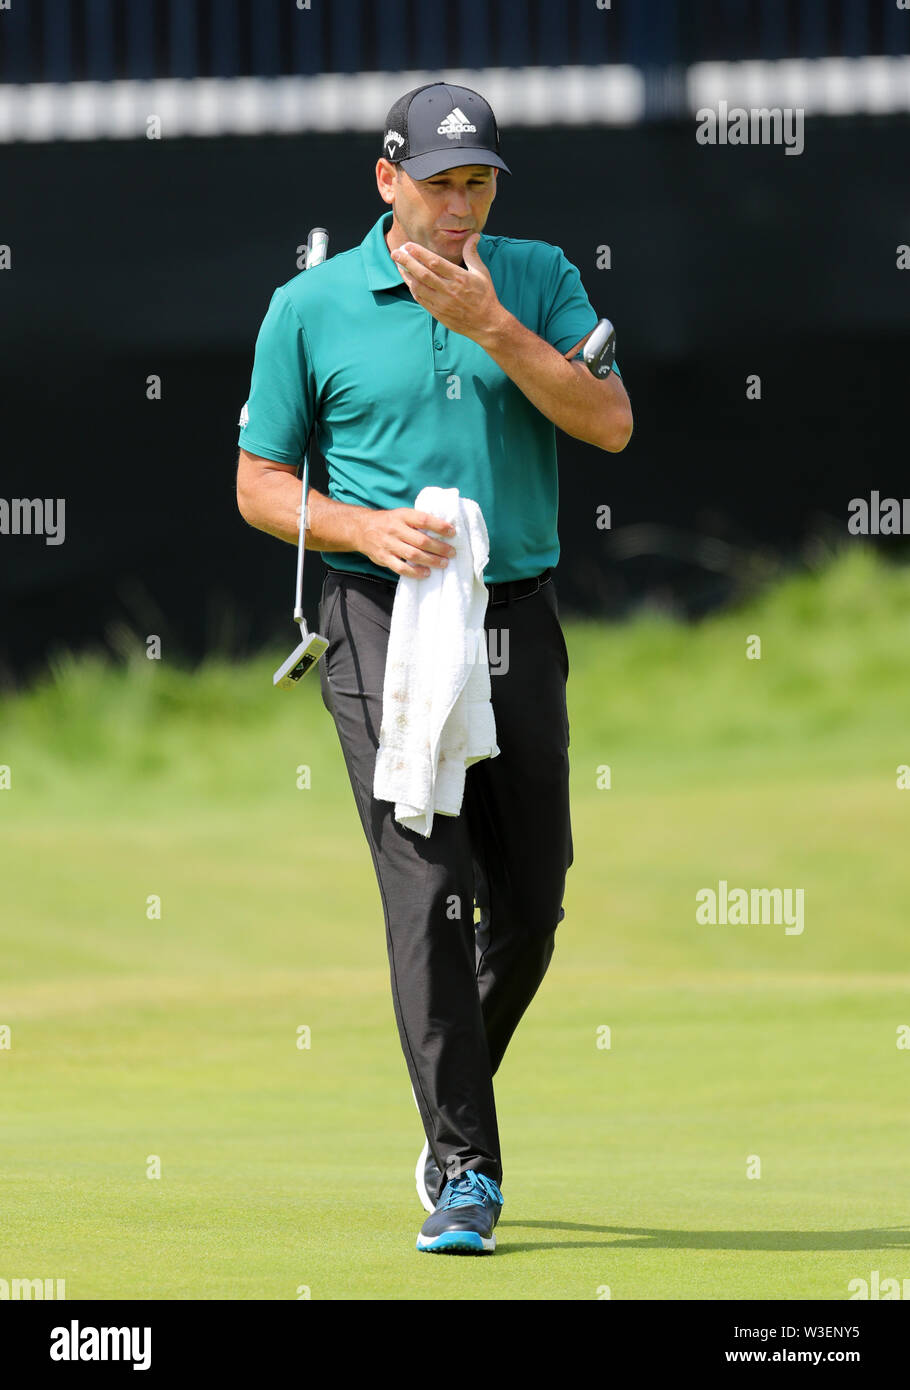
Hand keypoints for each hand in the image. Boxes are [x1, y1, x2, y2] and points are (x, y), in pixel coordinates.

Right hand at [357, 507, 456, 578]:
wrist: (361, 528)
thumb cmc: (388, 522)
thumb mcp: (401, 514)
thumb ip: (417, 521)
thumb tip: (442, 529)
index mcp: (402, 515)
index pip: (423, 519)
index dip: (439, 526)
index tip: (452, 532)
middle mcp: (395, 529)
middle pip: (421, 540)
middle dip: (439, 548)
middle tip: (452, 552)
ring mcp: (388, 544)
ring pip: (413, 555)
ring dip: (431, 560)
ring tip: (444, 563)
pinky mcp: (383, 558)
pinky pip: (401, 568)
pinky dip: (415, 572)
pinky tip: (426, 573)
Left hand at [390, 234, 509, 345]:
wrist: (486, 324)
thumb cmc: (485, 296)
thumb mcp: (482, 273)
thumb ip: (472, 254)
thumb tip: (474, 236)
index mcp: (460, 278)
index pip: (435, 262)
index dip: (420, 253)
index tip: (409, 245)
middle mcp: (449, 290)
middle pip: (423, 274)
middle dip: (407, 262)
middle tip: (396, 252)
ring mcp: (442, 303)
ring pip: (419, 287)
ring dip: (406, 275)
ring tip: (398, 264)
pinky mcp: (438, 313)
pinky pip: (421, 299)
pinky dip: (412, 288)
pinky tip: (407, 279)